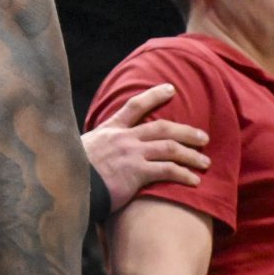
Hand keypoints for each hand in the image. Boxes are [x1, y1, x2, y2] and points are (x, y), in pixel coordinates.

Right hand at [81, 83, 209, 212]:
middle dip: (186, 131)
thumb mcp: (78, 149)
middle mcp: (123, 138)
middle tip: (203, 136)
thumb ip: (95, 148)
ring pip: (169, 148)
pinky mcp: (136, 172)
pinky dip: (183, 174)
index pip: (134, 106)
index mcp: (110, 130)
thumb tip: (96, 152)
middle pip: (162, 127)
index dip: (154, 96)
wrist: (67, 185)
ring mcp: (131, 154)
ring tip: (205, 161)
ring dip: (191, 154)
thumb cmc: (71, 172)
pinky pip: (167, 170)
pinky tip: (194, 181)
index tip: (171, 89)